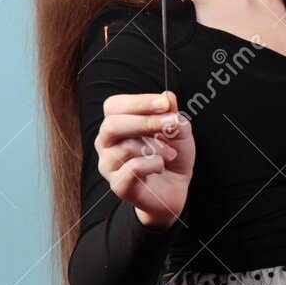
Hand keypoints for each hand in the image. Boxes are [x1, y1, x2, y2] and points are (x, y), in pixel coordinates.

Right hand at [93, 91, 194, 228]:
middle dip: (146, 122)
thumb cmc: (171, 154)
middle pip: (112, 125)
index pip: (114, 106)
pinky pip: (133, 168)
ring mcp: (109, 165)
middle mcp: (106, 143)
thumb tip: (168, 96)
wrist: (176, 187)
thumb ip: (172, 114)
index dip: (139, 102)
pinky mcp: (118, 185)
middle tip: (171, 125)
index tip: (165, 104)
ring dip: (157, 146)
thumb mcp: (178, 130)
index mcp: (116, 124)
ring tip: (171, 153)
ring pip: (125, 147)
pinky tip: (161, 166)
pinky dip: (154, 164)